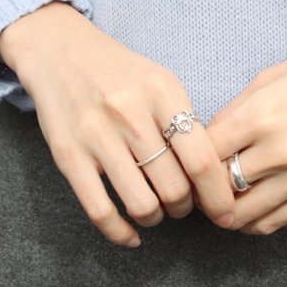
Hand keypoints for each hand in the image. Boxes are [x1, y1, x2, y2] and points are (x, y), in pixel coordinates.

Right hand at [0, 2, 238, 247]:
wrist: (60, 52)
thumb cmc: (120, 73)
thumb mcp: (160, 82)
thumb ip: (185, 122)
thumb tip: (213, 175)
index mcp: (162, 92)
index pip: (201, 158)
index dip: (218, 194)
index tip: (226, 213)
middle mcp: (130, 114)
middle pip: (174, 187)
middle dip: (185, 207)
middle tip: (184, 205)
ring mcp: (96, 136)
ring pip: (142, 204)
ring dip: (156, 218)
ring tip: (157, 212)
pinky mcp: (68, 156)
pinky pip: (100, 211)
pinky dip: (120, 233)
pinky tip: (131, 234)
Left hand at [202, 38, 286, 235]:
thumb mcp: (272, 76)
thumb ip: (236, 110)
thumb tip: (207, 139)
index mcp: (262, 115)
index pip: (204, 153)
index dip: (188, 157)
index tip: (184, 157)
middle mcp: (280, 152)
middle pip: (218, 188)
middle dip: (201, 187)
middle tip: (194, 182)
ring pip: (240, 215)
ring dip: (223, 209)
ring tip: (218, 197)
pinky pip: (271, 223)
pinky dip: (250, 221)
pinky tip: (245, 206)